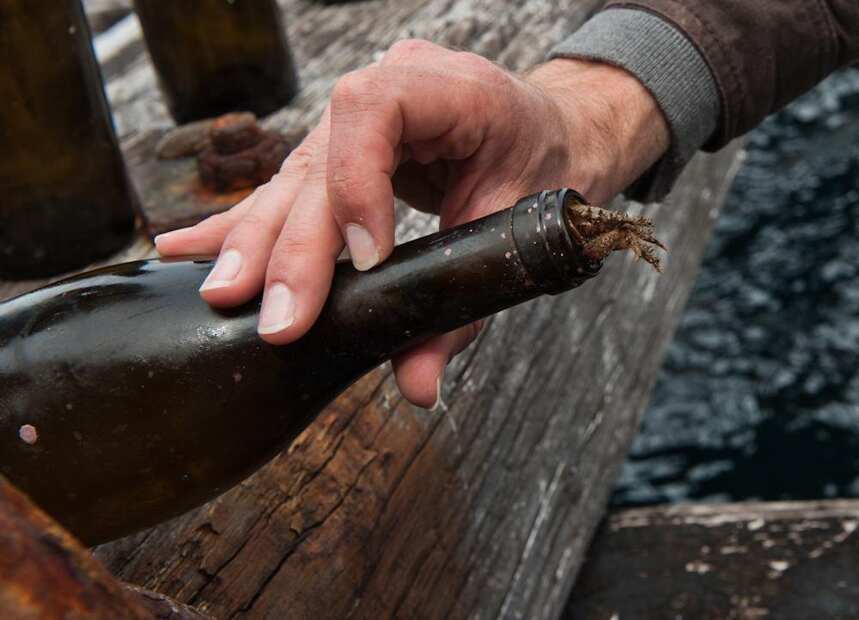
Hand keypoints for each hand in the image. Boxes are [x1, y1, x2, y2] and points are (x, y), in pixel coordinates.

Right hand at [155, 40, 668, 408]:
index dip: (356, 185)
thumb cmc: (542, 160)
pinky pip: (286, 186)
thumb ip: (465, 304)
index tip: (365, 261)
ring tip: (222, 293)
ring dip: (256, 241)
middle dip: (291, 243)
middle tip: (274, 315)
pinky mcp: (336, 150)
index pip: (374, 113)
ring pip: (292, 177)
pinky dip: (243, 223)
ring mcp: (355, 119)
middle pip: (319, 161)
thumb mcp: (518, 226)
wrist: (549, 132)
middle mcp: (389, 88)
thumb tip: (416, 382)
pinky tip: (189, 249)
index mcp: (448, 86)